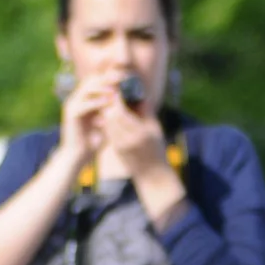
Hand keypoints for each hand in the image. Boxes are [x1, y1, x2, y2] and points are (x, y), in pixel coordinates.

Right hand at [55, 77, 115, 176]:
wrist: (79, 155)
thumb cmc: (94, 140)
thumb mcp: (108, 122)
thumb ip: (114, 110)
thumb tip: (129, 102)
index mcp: (85, 99)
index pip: (96, 80)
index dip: (108, 74)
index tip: (125, 73)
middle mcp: (77, 99)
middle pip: (90, 80)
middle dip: (106, 77)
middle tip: (122, 76)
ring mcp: (72, 106)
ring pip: (86, 90)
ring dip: (102, 88)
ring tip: (116, 89)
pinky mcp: (71, 115)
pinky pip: (83, 104)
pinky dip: (96, 102)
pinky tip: (108, 102)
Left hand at [94, 85, 185, 221]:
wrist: (153, 175)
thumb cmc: (158, 149)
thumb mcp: (156, 130)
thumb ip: (147, 112)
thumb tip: (139, 94)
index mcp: (141, 133)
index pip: (120, 111)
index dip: (116, 99)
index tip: (117, 90)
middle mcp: (129, 140)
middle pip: (110, 116)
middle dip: (109, 104)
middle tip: (111, 94)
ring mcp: (121, 145)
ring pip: (107, 123)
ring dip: (106, 111)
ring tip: (110, 103)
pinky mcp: (116, 149)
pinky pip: (108, 130)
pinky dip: (107, 121)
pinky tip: (110, 116)